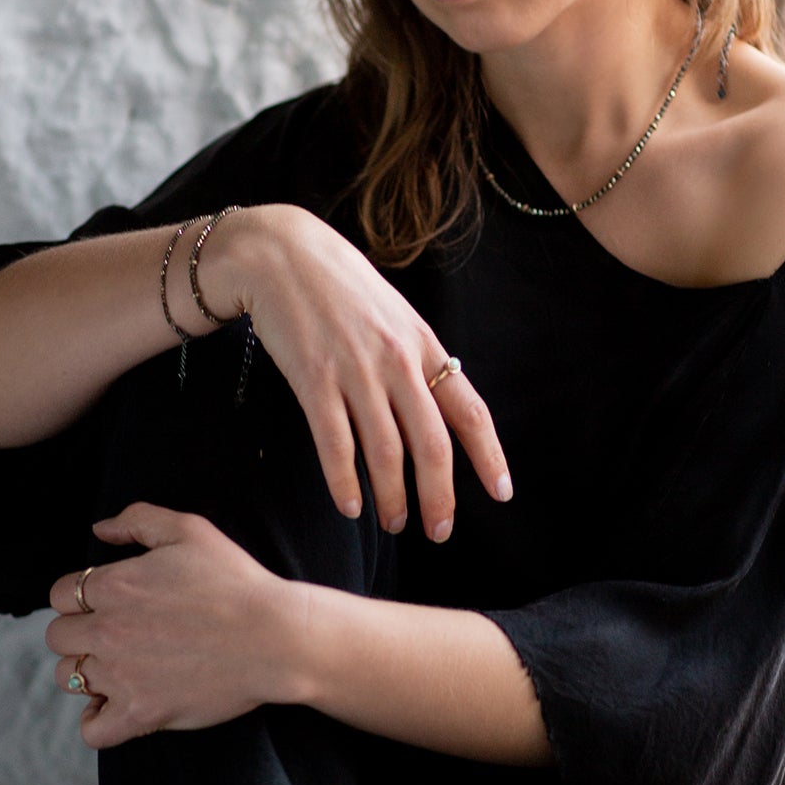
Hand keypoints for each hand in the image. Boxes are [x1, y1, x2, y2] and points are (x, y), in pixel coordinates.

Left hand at [45, 504, 297, 748]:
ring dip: (88, 673)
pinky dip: (97, 721)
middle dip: (80, 634)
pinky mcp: (141, 714)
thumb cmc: (238, 582)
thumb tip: (100, 530)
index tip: (109, 605)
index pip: (59, 595)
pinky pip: (92, 730)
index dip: (80, 598)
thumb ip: (137, 519)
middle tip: (116, 636)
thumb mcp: (190, 531)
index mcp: (113, 586)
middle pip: (57, 637)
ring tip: (120, 669)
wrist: (276, 637)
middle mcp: (107, 631)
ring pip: (68, 678)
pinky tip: (117, 707)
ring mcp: (121, 676)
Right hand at [203, 203, 511, 541]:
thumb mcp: (395, 316)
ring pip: (385, 452)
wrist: (282, 252)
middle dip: (440, 498)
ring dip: (392, 497)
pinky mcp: (313, 377)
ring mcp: (356, 370)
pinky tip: (349, 506)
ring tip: (395, 524)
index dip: (490, 457)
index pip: (470, 411)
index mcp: (424, 347)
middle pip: (432, 445)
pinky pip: (335, 441)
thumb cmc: (340, 288)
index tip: (501, 494)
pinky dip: (344, 480)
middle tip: (438, 532)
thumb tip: (437, 411)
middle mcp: (398, 362)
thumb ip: (417, 361)